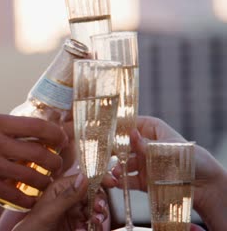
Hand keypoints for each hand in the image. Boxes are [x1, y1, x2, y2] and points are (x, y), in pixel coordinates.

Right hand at [0, 114, 66, 208]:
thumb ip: (10, 128)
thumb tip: (44, 129)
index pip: (37, 126)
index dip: (56, 135)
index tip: (62, 142)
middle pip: (39, 153)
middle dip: (55, 163)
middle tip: (57, 166)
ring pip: (31, 177)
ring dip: (44, 183)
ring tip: (45, 183)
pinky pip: (14, 195)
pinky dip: (28, 200)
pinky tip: (31, 199)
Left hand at [12, 173, 108, 230]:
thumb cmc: (32, 227)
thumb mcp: (50, 211)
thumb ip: (68, 196)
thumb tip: (84, 178)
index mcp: (60, 188)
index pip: (83, 178)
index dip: (99, 178)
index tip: (113, 182)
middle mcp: (68, 198)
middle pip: (93, 194)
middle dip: (99, 201)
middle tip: (99, 210)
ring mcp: (73, 212)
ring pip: (94, 209)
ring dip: (98, 215)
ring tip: (93, 222)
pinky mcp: (76, 225)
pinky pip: (91, 223)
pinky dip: (91, 226)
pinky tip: (83, 230)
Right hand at [102, 116, 226, 229]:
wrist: (204, 185)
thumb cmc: (190, 159)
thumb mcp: (168, 149)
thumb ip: (147, 144)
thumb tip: (130, 134)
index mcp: (152, 129)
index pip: (131, 123)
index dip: (118, 125)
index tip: (105, 129)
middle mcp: (144, 145)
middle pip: (122, 144)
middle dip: (113, 149)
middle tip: (103, 153)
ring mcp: (142, 163)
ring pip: (123, 163)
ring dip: (116, 167)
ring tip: (114, 172)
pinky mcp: (143, 180)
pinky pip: (127, 179)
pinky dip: (120, 181)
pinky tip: (116, 182)